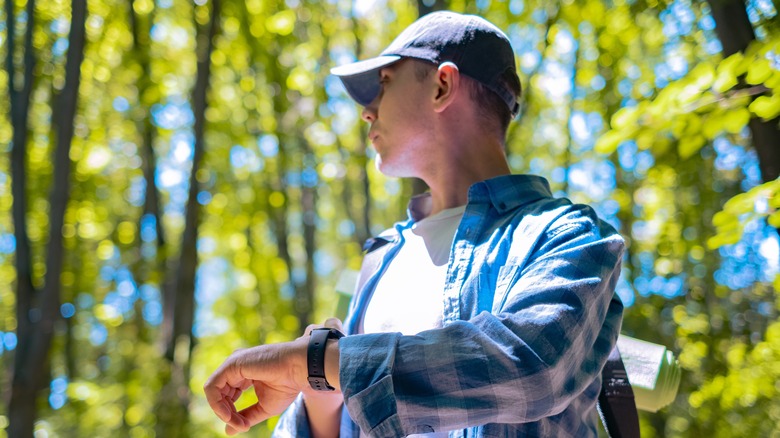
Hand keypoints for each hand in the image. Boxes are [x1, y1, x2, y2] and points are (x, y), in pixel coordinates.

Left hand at [203, 318, 343, 434]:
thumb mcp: (263, 407)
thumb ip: (245, 416)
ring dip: (223, 412)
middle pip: (219, 395)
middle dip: (227, 414)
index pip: (228, 396)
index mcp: (244, 374)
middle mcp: (236, 367)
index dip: (232, 414)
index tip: (245, 427)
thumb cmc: (287, 385)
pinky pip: (212, 388)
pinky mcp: (231, 364)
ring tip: (238, 422)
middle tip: (242, 426)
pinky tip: (229, 415)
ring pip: (213, 392)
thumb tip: (227, 430)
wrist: (299, 370)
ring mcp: (233, 364)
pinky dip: (217, 405)